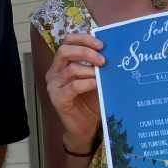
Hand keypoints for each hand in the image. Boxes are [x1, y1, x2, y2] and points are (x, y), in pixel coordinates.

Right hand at [44, 33, 103, 150]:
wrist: (85, 128)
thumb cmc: (90, 102)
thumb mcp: (95, 80)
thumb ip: (98, 67)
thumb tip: (113, 52)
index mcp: (61, 63)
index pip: (67, 41)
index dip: (83, 39)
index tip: (101, 44)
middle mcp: (54, 72)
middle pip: (65, 51)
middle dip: (85, 52)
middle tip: (103, 60)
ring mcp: (54, 86)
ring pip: (70, 69)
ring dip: (90, 70)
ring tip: (102, 75)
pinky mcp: (57, 99)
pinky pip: (73, 86)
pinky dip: (87, 83)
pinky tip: (97, 84)